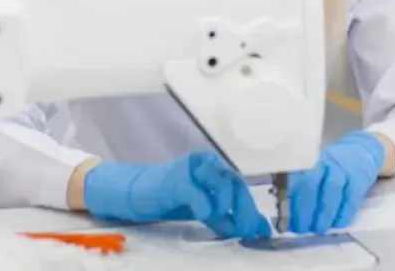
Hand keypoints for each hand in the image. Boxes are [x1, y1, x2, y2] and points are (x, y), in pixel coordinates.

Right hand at [83, 151, 270, 238]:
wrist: (134, 193)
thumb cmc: (169, 199)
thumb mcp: (203, 210)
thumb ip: (226, 216)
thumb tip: (256, 229)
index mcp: (214, 168)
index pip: (240, 186)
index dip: (251, 208)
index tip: (260, 230)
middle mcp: (205, 163)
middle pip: (234, 183)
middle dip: (244, 210)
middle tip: (248, 231)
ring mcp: (190, 169)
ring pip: (221, 183)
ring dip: (228, 207)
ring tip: (227, 226)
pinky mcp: (174, 179)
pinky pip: (195, 190)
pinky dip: (205, 204)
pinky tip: (207, 215)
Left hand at [285, 131, 385, 234]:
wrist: (361, 152)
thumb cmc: (330, 168)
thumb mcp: (314, 171)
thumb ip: (300, 188)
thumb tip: (286, 216)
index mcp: (307, 160)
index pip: (294, 178)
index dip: (289, 200)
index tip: (286, 220)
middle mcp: (324, 161)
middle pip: (310, 182)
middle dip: (304, 209)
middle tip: (301, 228)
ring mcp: (343, 168)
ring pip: (331, 189)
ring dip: (323, 213)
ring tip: (318, 228)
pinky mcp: (360, 178)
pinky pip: (350, 197)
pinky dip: (343, 213)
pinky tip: (337, 224)